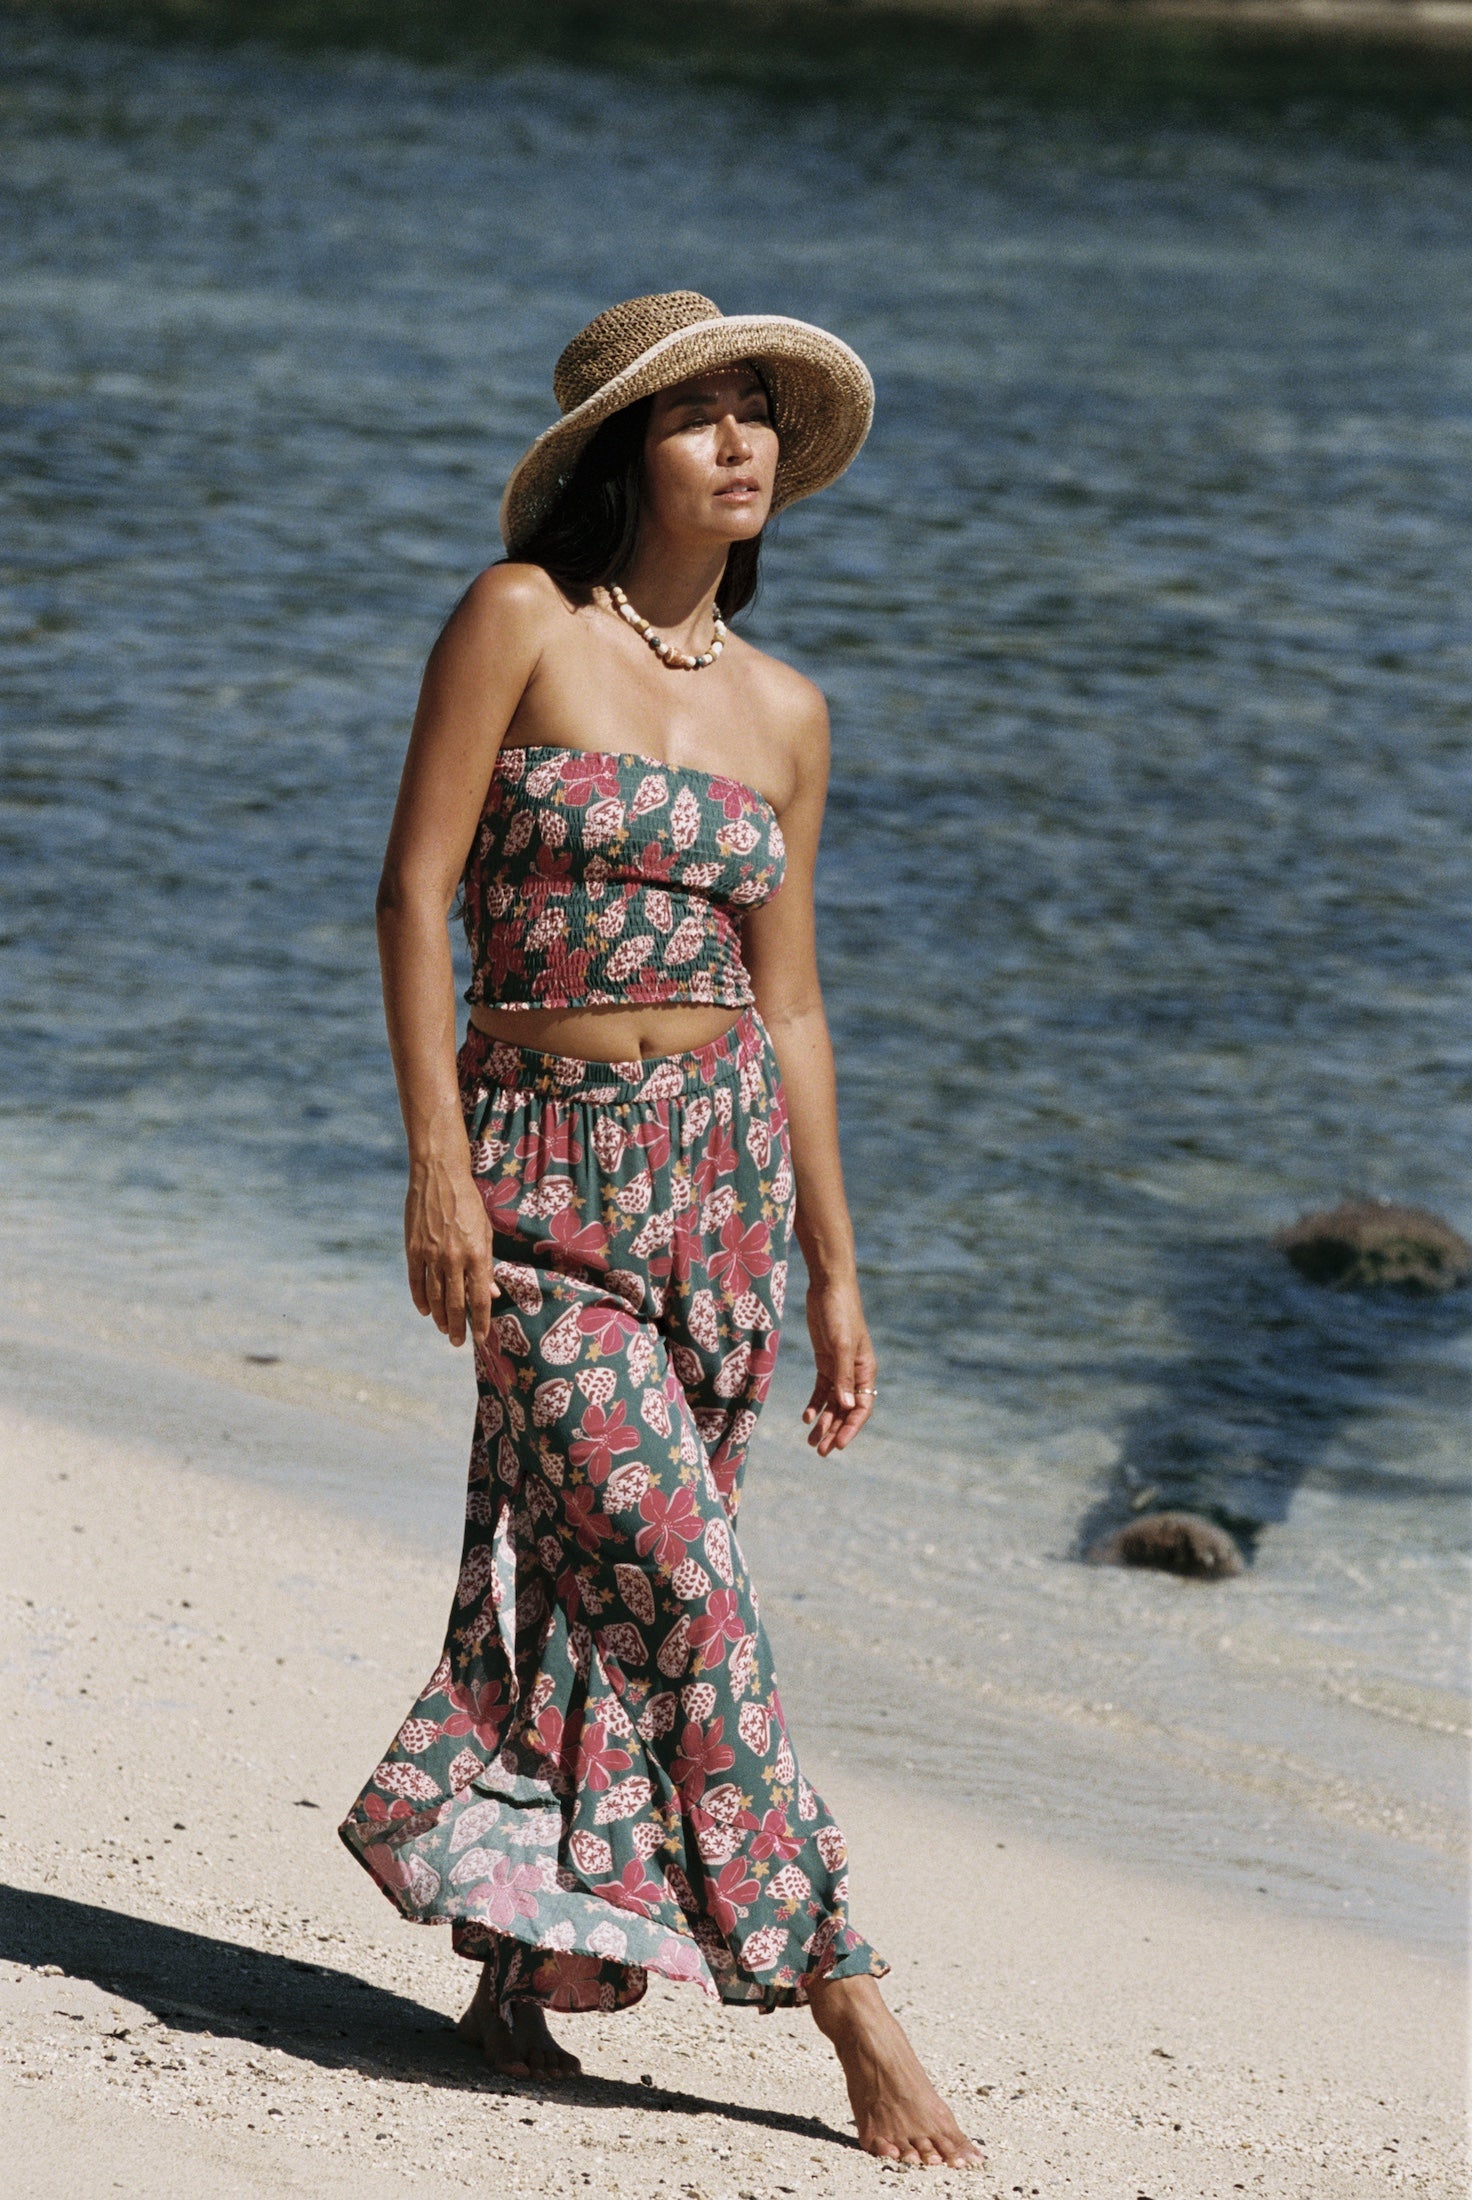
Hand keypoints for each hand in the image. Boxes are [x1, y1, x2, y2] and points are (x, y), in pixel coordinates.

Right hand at [404, 1154, 496, 1347]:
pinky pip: (416, 1281)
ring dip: (440, 1317)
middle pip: (455, 1303)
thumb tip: (491, 1293)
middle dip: (458, 1326)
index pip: (478, 1298)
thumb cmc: (469, 1203)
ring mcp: (431, 1255)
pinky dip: (420, 1299)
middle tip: (459, 1342)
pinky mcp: (413, 1249)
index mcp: (477, 1254)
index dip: (480, 1321)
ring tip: (445, 1329)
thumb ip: (487, 1265)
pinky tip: (426, 1311)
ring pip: (434, 1296)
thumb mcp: (485, 1232)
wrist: (439, 1176)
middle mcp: (454, 1258)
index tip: (480, 1338)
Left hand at [802, 1275, 876, 1455]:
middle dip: (834, 1431)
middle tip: (820, 1451)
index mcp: (866, 1370)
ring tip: (811, 1442)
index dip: (851, 1428)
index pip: (861, 1407)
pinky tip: (806, 1417)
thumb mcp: (841, 1346)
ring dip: (824, 1422)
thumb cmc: (840, 1314)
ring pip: (833, 1403)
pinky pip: (822, 1389)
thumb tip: (845, 1407)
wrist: (828, 1288)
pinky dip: (815, 1404)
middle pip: (846, 1410)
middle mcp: (855, 1373)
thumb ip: (843, 1376)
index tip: (838, 1445)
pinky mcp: (825, 1361)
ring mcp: (839, 1367)